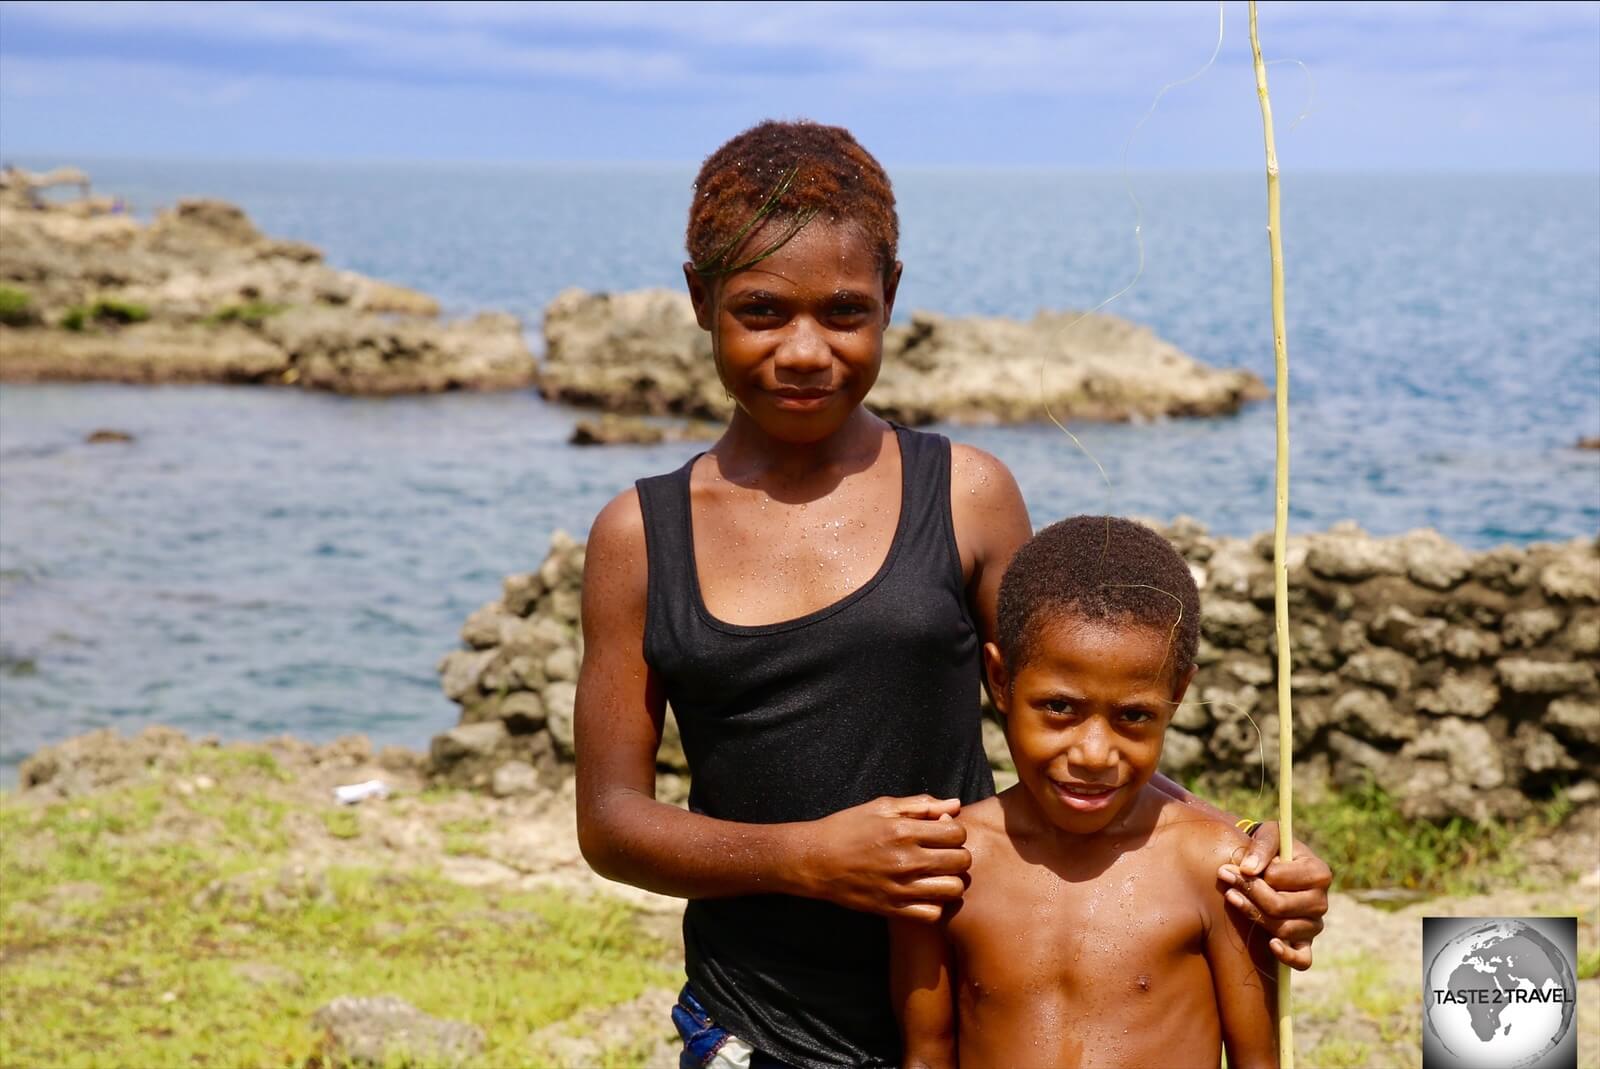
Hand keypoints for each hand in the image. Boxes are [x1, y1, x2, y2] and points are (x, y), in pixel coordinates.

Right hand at [797, 795, 969, 922]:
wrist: (815, 860)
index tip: (942, 833)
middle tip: (943, 854)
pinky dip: (935, 904)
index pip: (957, 833)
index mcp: (904, 831)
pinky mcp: (892, 909)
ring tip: (937, 875)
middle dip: (958, 855)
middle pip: (961, 861)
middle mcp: (906, 860)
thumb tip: (955, 804)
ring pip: (953, 890)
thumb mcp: (881, 806)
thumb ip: (921, 805)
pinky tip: (925, 893)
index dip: (955, 831)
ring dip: (951, 881)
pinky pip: (932, 913)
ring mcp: (900, 888)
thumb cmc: (847, 828)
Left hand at [1218, 821, 1330, 970]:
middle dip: (1248, 892)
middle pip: (1279, 906)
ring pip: (1283, 929)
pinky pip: (1303, 960)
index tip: (1232, 867)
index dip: (1252, 874)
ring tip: (1231, 897)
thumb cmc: (1271, 848)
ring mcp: (1314, 924)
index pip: (1278, 879)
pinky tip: (1272, 945)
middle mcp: (1321, 902)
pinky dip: (1289, 956)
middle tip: (1224, 877)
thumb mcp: (1268, 834)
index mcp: (1319, 873)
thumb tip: (1249, 870)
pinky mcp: (1305, 943)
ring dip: (1252, 914)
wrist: (1271, 864)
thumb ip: (1261, 847)